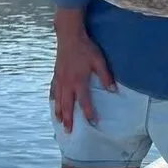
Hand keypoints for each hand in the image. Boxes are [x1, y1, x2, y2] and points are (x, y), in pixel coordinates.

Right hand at [50, 13, 114, 132]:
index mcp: (79, 81)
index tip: (93, 123)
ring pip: (58, 100)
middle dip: (68, 119)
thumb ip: (106, 76)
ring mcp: (59, 79)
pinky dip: (53, 99)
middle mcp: (67, 82)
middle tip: (69, 132)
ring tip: (59, 123)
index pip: (84, 101)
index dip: (89, 112)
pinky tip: (53, 104)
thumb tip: (114, 90)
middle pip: (67, 105)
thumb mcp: (99, 61)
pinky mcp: (56, 74)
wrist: (69, 35)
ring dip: (59, 112)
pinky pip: (53, 89)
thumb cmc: (86, 48)